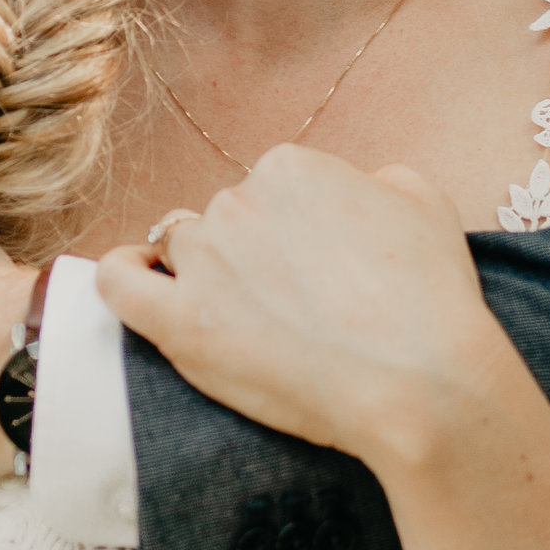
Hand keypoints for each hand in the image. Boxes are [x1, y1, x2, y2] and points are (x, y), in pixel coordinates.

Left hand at [94, 147, 523, 471]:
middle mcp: (239, 199)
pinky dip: (122, 275)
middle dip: (255, 256)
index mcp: (291, 167)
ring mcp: (206, 261)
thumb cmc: (431, 298)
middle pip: (228, 219)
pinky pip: (118, 283)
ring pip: (183, 250)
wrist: (421, 383)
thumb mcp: (424, 202)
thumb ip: (374, 181)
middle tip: (299, 308)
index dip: (298, 232)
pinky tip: (140, 281)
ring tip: (249, 321)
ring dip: (207, 275)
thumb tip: (354, 190)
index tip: (321, 270)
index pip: (272, 190)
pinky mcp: (182, 323)